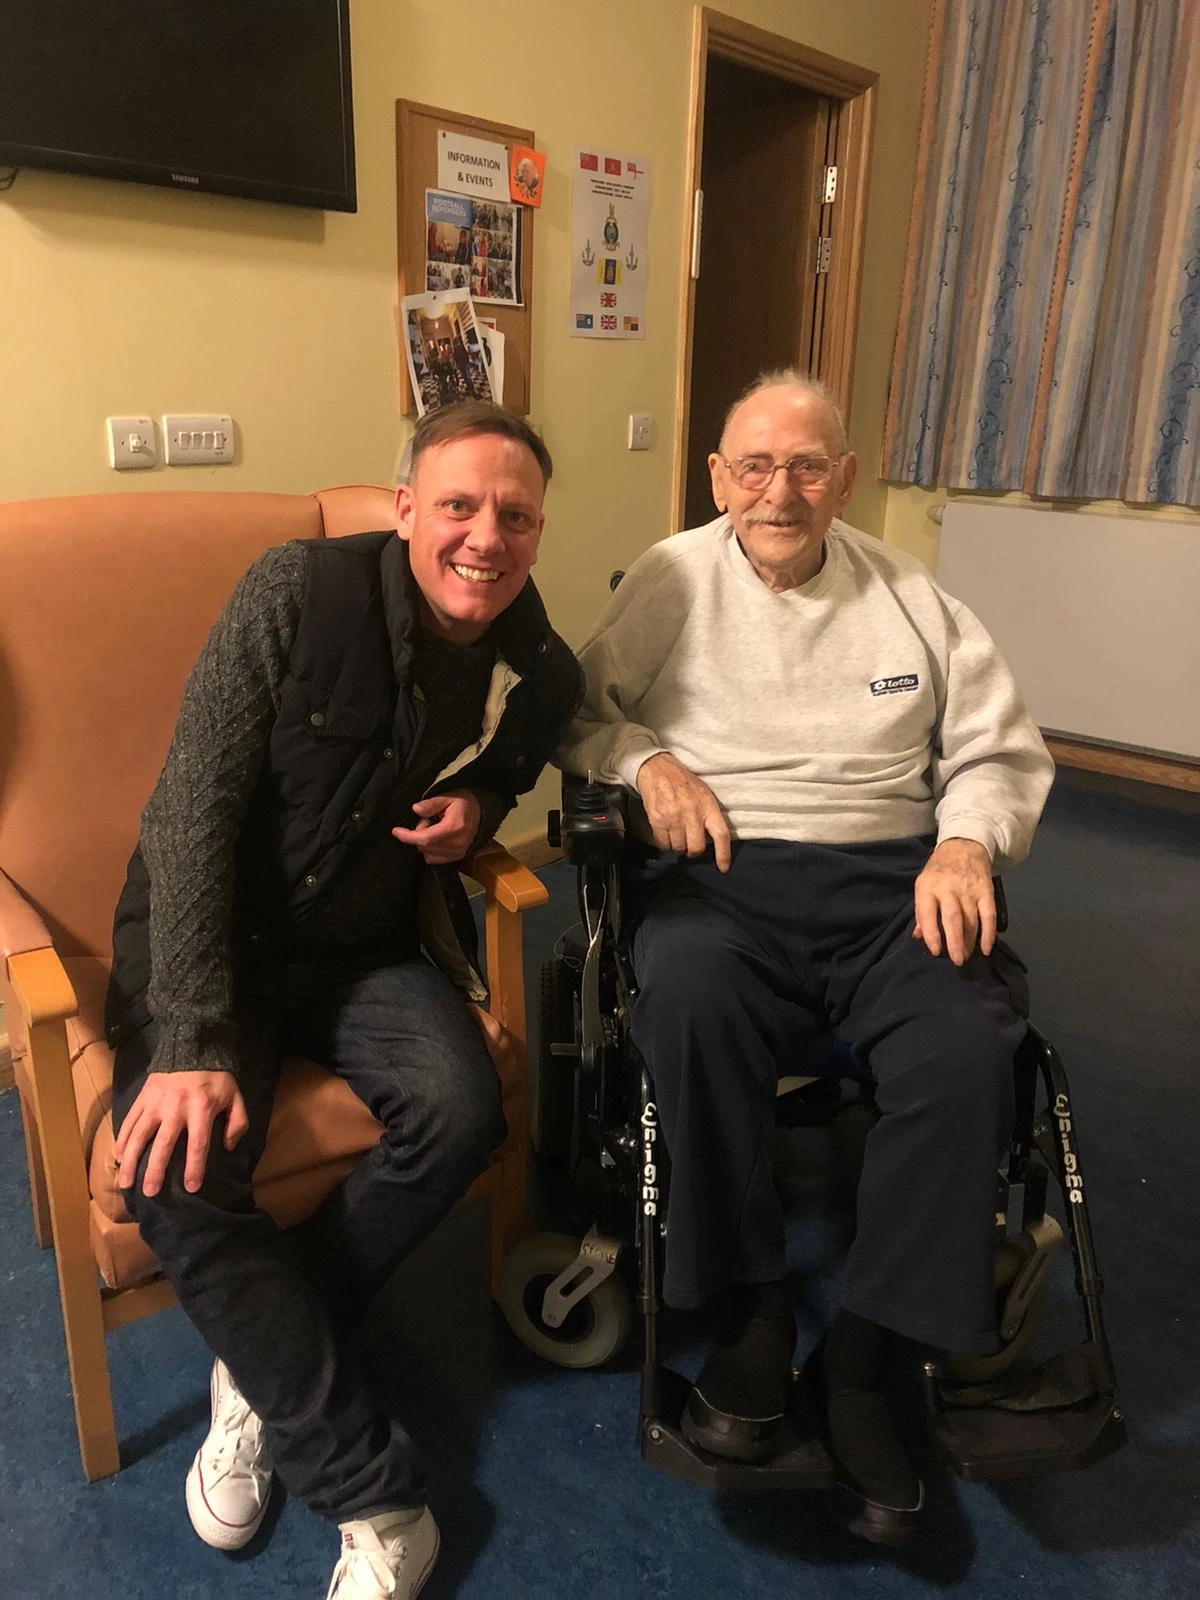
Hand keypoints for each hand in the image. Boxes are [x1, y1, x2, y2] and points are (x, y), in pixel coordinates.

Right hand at [114, 1070, 248, 1197]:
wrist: (192, 1047)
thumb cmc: (216, 1078)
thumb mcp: (235, 1097)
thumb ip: (237, 1123)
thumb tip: (228, 1148)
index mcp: (201, 1108)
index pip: (198, 1143)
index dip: (194, 1167)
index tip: (191, 1187)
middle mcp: (176, 1107)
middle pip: (163, 1144)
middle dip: (155, 1170)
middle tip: (150, 1192)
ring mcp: (155, 1102)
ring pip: (139, 1134)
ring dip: (131, 1159)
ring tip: (126, 1182)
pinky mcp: (142, 1097)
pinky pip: (129, 1121)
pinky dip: (122, 1140)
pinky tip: (118, 1158)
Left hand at [392, 789, 481, 863]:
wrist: (480, 811)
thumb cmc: (463, 803)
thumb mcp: (446, 797)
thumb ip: (430, 804)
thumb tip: (415, 809)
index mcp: (455, 827)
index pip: (426, 838)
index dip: (408, 836)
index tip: (396, 831)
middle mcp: (458, 843)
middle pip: (425, 847)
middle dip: (419, 834)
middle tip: (427, 820)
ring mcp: (459, 852)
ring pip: (428, 854)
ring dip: (424, 843)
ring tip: (434, 828)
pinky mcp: (457, 857)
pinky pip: (434, 859)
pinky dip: (430, 849)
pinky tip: (436, 837)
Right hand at [635, 752, 731, 870]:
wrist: (657, 769)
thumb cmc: (683, 783)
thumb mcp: (704, 794)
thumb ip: (709, 815)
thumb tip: (711, 840)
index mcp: (708, 806)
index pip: (721, 835)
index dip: (723, 855)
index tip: (723, 868)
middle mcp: (692, 813)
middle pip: (696, 848)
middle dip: (693, 851)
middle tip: (690, 846)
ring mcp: (674, 818)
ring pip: (679, 848)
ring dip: (678, 847)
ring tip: (677, 836)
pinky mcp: (658, 820)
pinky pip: (663, 844)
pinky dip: (665, 845)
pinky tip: (666, 836)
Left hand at [913, 837, 995, 965]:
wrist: (963, 846)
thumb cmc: (939, 870)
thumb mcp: (923, 885)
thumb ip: (921, 911)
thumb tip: (918, 937)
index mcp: (928, 887)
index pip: (928, 914)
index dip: (932, 934)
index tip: (936, 951)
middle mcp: (948, 889)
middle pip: (953, 919)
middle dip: (955, 942)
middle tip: (957, 961)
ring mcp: (969, 890)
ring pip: (971, 920)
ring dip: (970, 941)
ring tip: (967, 956)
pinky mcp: (986, 891)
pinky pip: (989, 916)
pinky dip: (988, 934)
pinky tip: (986, 948)